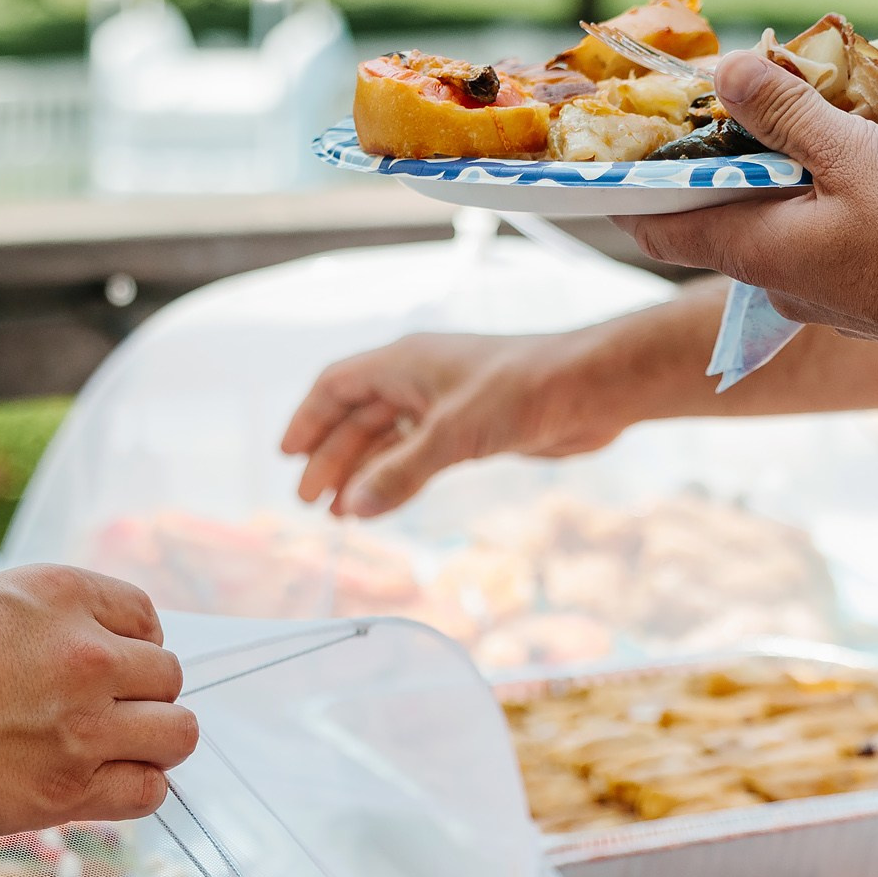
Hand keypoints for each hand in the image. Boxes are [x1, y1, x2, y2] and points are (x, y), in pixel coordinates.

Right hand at [0, 565, 195, 832]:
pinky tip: (99, 784)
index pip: (147, 618)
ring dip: (149, 743)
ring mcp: (84, 723)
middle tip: (99, 716)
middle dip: (141, 697)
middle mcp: (88, 654)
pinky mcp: (67, 786)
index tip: (107, 670)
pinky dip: (135, 789)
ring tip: (106, 753)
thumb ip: (45, 625)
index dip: (131, 649)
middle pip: (168, 677)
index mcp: (64, 594)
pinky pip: (147, 792)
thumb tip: (88, 651)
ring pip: (175, 734)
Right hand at [281, 330, 630, 517]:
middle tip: (312, 503)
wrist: (590, 388)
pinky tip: (385, 503)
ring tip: (342, 514)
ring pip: (388, 440)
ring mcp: (445, 404)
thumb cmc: (522, 390)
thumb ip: (401, 473)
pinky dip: (398, 478)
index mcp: (404, 363)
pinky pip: (419, 454)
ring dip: (363, 474)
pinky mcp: (471, 428)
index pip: (337, 386)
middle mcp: (418, 379)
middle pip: (358, 418)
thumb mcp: (454, 434)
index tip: (287, 457)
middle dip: (332, 459)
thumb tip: (354, 507)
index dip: (309, 420)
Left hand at [616, 52, 877, 359]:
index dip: (631, 195)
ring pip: (777, 229)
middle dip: (719, 168)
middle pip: (722, 221)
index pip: (661, 231)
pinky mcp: (862, 296)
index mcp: (755, 252)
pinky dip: (819, 203)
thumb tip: (728, 72)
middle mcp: (775, 284)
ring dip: (778, 181)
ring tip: (798, 124)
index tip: (614, 160)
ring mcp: (819, 297)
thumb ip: (786, 113)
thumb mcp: (850, 154)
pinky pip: (821, 241)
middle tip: (724, 111)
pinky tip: (852, 166)